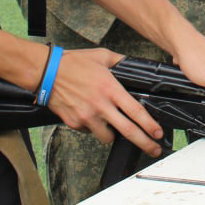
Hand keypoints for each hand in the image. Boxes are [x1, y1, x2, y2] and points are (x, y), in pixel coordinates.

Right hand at [46, 48, 166, 155]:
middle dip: (144, 143)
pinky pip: (89, 131)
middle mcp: (101, 105)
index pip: (136, 111)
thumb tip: (131, 63)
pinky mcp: (74, 123)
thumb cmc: (73, 63)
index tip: (158, 132)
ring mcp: (87, 117)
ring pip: (107, 137)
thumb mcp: (102, 55)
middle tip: (154, 149)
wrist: (46, 72)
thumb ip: (120, 61)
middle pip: (128, 131)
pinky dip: (93, 127)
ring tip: (113, 126)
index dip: (149, 125)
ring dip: (113, 135)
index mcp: (110, 89)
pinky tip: (90, 116)